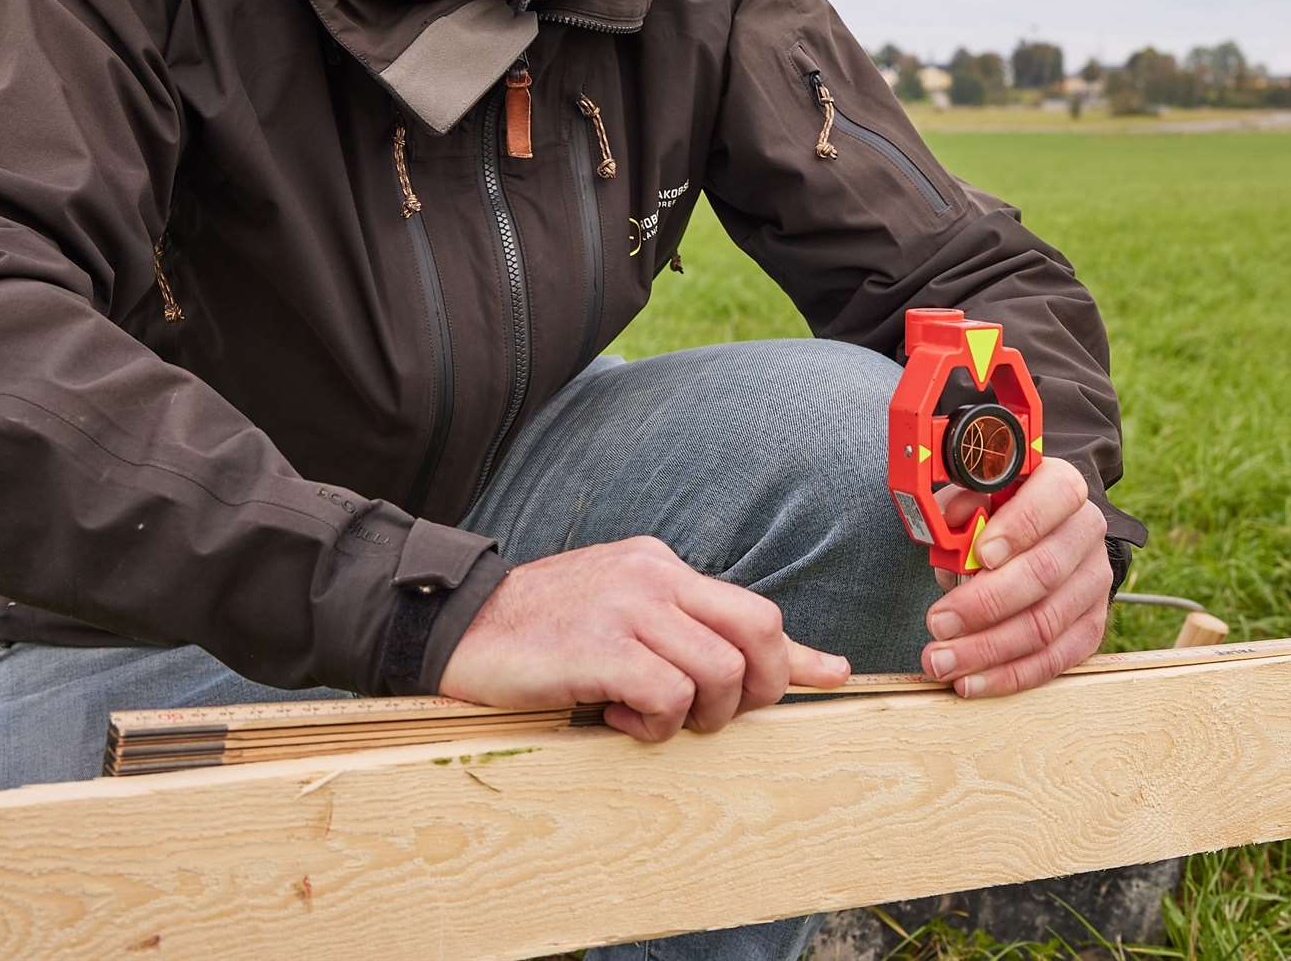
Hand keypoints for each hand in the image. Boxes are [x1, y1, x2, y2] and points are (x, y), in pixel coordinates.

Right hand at [437, 536, 849, 741]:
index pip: (753, 607)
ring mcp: (627, 608)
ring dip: (698, 716)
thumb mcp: (623, 617)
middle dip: (758, 690)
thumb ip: (689, 634)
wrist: (457, 626)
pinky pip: (668, 694)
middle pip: (756, 631)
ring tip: (650, 719)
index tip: (833, 677)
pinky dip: (655, 724)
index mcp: (660, 566)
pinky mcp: (599, 647)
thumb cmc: (544, 633)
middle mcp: (652, 577)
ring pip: (719, 671)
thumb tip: (772, 662)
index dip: (794, 655)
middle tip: (716, 718)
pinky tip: (619, 720)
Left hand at [920, 456, 1109, 697]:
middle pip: (1044, 572)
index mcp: (1062, 487)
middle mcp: (1086, 531)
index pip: (1053, 498)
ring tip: (942, 662)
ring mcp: (1094, 582)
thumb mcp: (976, 495)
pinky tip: (973, 682)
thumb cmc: (997, 514)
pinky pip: (1054, 659)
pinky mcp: (1091, 625)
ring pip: (1046, 624)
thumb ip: (962, 505)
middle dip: (984, 604)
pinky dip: (1010, 675)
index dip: (1018, 528)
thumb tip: (950, 525)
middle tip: (938, 624)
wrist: (1040, 534)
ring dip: (988, 649)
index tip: (981, 555)